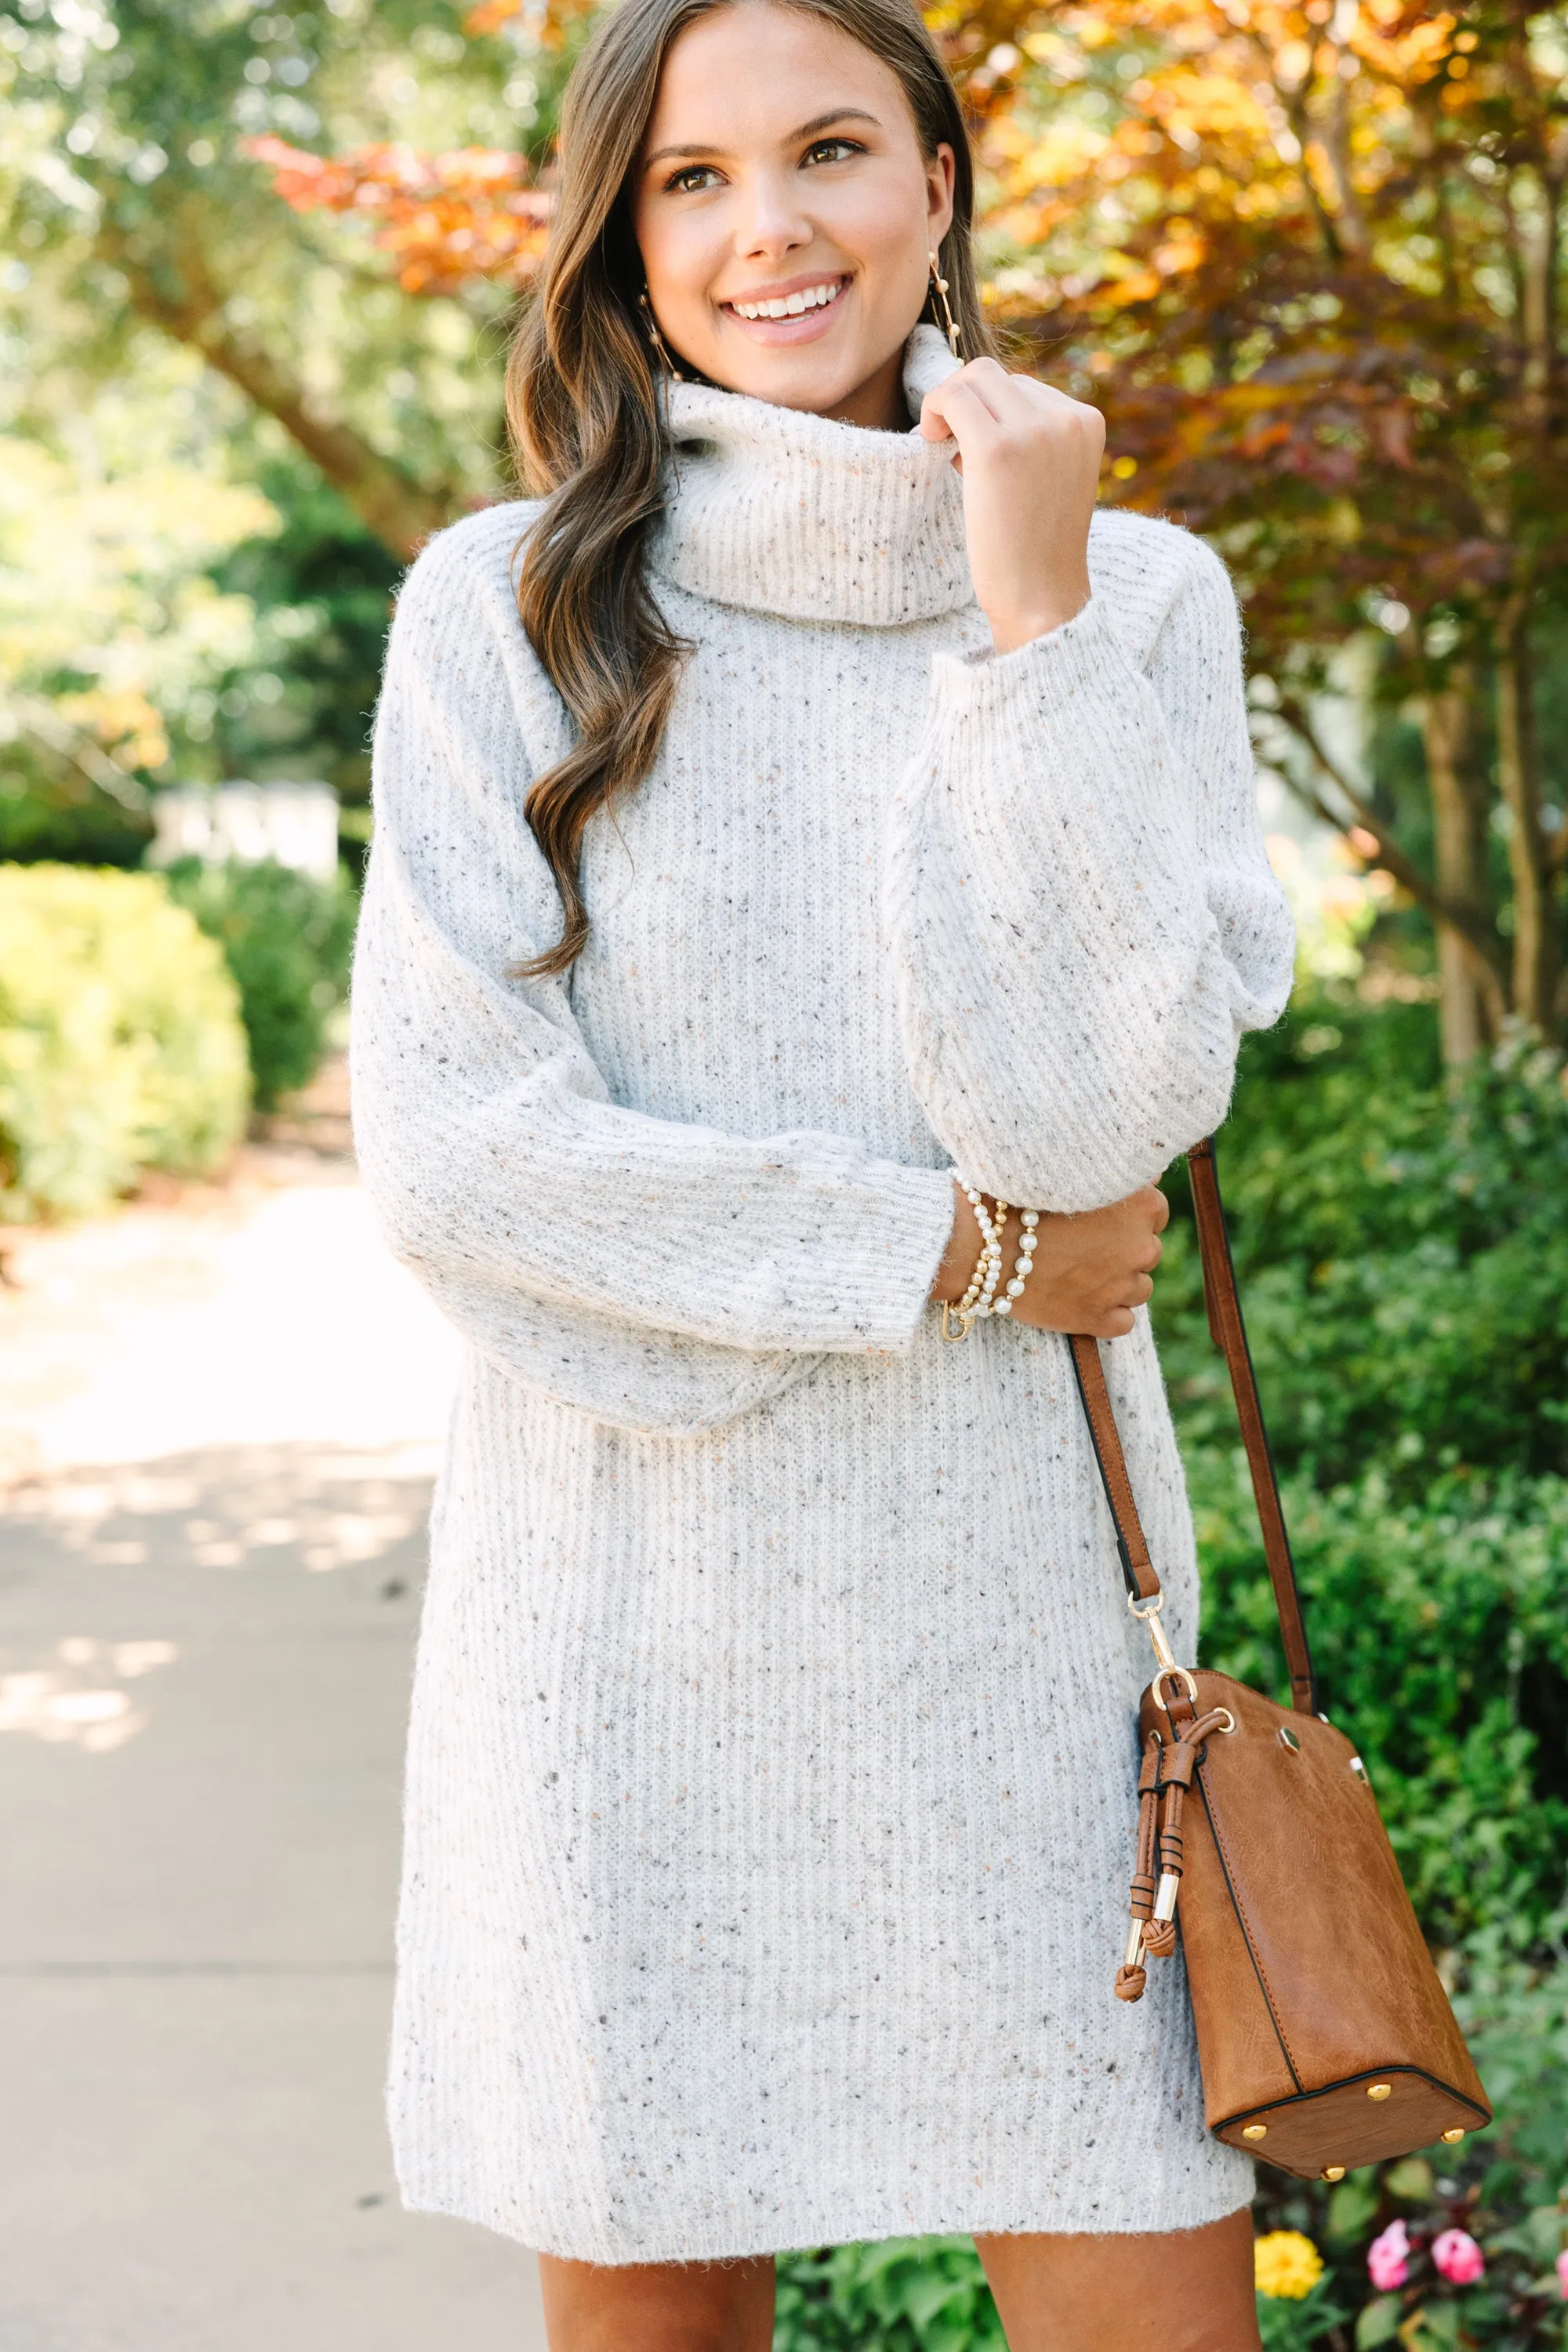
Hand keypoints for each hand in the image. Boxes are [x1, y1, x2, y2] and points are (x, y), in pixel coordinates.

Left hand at [917, 358, 1105, 653]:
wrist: (1040, 598)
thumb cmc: (1034, 549)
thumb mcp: (1049, 478)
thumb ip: (1028, 436)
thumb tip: (970, 400)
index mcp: (1086, 421)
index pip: (1023, 386)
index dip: (991, 417)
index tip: (982, 460)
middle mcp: (1067, 418)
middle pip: (994, 375)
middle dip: (967, 407)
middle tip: (957, 454)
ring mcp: (1034, 430)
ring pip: (972, 378)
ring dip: (948, 407)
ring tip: (947, 452)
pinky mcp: (997, 449)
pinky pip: (951, 397)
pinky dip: (933, 410)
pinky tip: (930, 442)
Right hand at [932, 1181, 1167, 1339]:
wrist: (982, 1245)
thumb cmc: (1018, 1199)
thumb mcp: (1069, 1169)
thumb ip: (1113, 1172)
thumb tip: (1146, 1175)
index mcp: (1139, 1204)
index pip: (1155, 1210)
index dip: (1126, 1214)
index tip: (1098, 1216)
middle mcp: (1141, 1245)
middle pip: (1147, 1250)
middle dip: (1121, 1249)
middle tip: (1080, 1244)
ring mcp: (1122, 1286)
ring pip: (1139, 1287)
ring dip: (1116, 1282)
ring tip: (1077, 1273)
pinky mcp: (1100, 1319)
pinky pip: (1122, 1321)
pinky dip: (1105, 1313)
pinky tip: (1079, 1300)